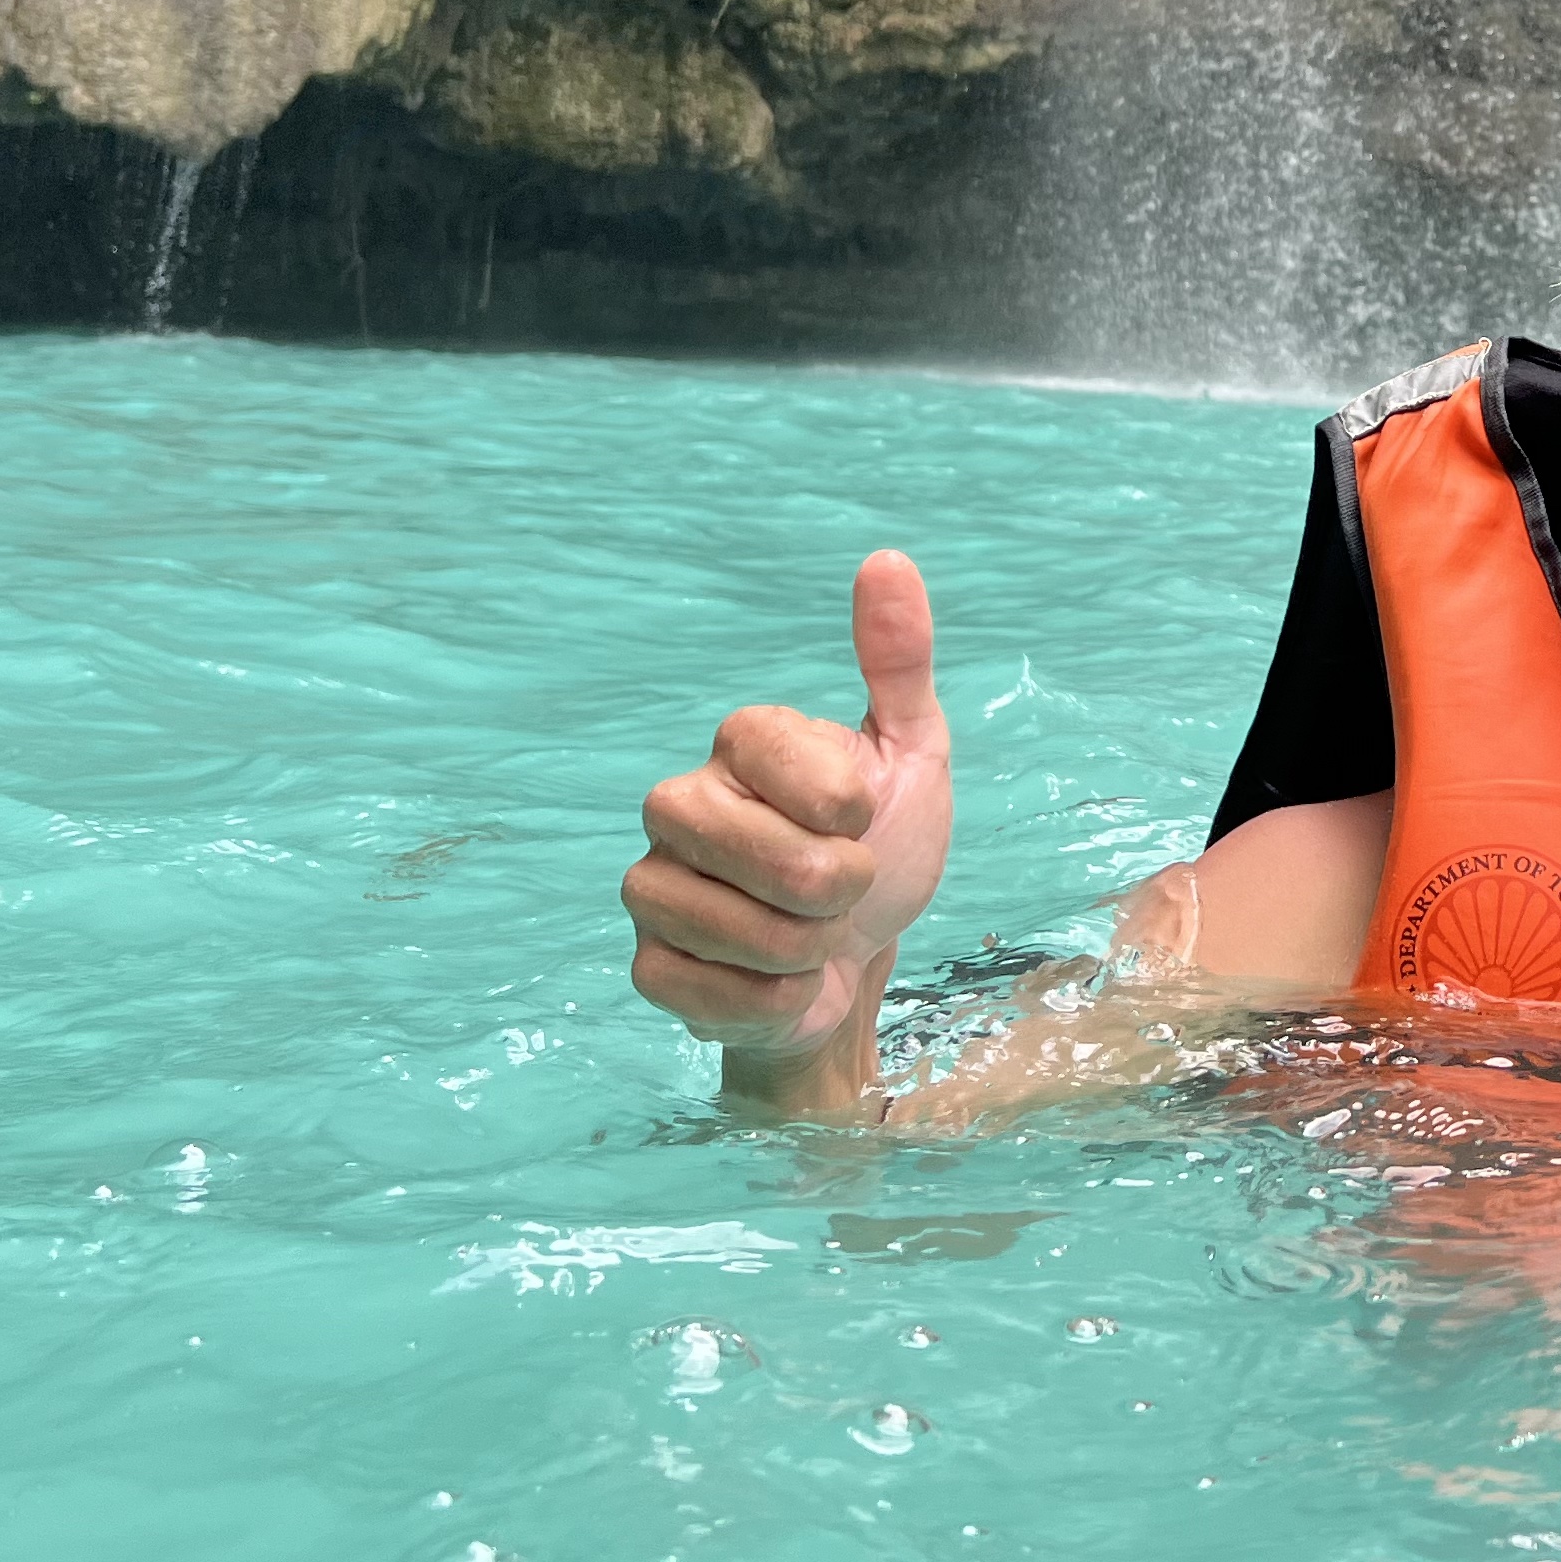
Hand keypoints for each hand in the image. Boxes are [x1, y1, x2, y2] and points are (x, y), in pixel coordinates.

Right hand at [622, 553, 952, 1099]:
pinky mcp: (647, 964)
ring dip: (807, 950)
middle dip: (838, 889)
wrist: (861, 960)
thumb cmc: (884, 845)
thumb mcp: (913, 752)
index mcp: (741, 742)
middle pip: (773, 858)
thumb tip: (887, 560)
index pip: (793, 761)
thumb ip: (898, 662)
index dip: (852, 808)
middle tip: (842, 889)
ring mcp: (652, 884)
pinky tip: (777, 981)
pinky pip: (713, 992)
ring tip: (809, 934)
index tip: (864, 817)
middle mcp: (678, 801)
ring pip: (742, 932)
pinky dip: (773, 1001)